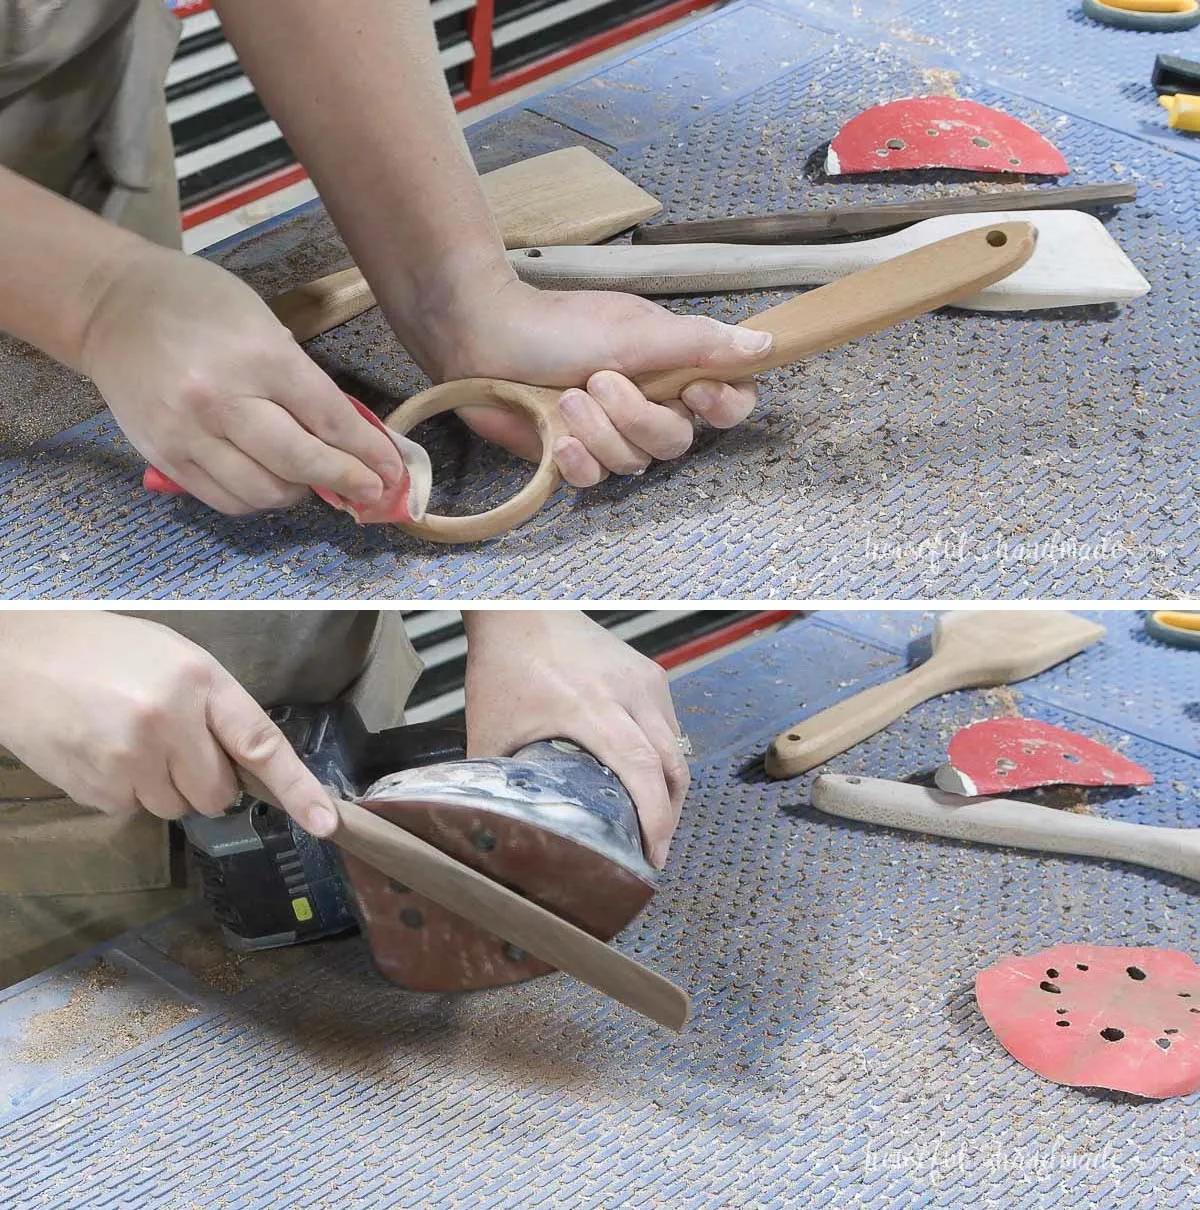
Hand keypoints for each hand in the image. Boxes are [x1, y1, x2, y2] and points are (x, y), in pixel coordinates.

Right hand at [0, 612, 338, 836]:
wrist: (19, 655)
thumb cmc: (107, 651)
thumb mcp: (176, 659)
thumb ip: (215, 709)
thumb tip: (248, 769)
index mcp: (199, 681)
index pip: (261, 743)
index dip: (299, 787)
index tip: (327, 822)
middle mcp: (169, 722)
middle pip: (218, 793)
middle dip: (206, 779)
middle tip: (174, 742)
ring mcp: (128, 760)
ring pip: (177, 809)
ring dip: (164, 786)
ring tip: (131, 740)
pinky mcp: (94, 789)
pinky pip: (134, 811)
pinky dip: (126, 791)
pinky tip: (103, 752)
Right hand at [79, 243, 406, 514]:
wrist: (110, 306)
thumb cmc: (198, 304)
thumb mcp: (263, 322)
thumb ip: (303, 381)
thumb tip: (350, 438)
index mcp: (258, 356)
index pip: (328, 419)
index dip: (367, 453)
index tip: (391, 472)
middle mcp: (221, 400)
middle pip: (301, 462)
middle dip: (346, 482)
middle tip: (369, 491)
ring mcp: (188, 433)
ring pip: (264, 493)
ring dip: (300, 494)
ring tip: (312, 480)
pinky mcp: (165, 457)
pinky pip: (226, 500)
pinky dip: (258, 500)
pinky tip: (272, 484)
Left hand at [425, 280, 772, 487]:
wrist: (483, 335)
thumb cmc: (557, 324)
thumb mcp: (635, 329)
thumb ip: (700, 343)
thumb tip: (764, 344)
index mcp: (670, 369)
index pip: (726, 402)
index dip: (723, 407)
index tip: (700, 391)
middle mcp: (646, 404)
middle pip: (677, 441)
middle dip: (639, 417)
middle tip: (600, 380)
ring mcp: (609, 433)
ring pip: (635, 462)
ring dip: (602, 432)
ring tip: (569, 398)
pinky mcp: (574, 457)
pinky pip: (596, 480)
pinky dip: (581, 461)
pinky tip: (561, 440)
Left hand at [461, 611, 688, 866]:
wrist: (519, 611)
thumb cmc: (504, 665)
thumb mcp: (490, 730)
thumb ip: (497, 780)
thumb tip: (497, 824)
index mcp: (590, 707)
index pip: (642, 769)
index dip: (655, 819)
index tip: (652, 856)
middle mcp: (627, 692)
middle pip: (671, 765)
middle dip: (669, 815)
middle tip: (653, 851)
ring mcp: (644, 679)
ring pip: (676, 746)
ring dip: (669, 787)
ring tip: (651, 821)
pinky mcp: (649, 672)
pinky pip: (668, 724)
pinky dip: (664, 756)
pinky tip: (646, 778)